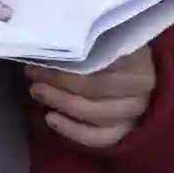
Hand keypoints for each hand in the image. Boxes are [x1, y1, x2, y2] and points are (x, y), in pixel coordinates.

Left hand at [30, 48, 159, 149]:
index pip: (103, 60)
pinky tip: (50, 119)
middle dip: (58, 80)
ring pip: (93, 112)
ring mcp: (135, 112)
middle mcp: (141, 87)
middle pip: (95, 87)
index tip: (43, 52)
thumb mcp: (104, 38)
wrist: (131, 74)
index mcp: (138, 58)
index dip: (70, 58)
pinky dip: (72, 130)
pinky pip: (98, 137)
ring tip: (37, 91)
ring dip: (60, 102)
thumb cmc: (111, 50)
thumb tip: (48, 35)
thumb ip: (86, 40)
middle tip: (33, 72)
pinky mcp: (126, 132)